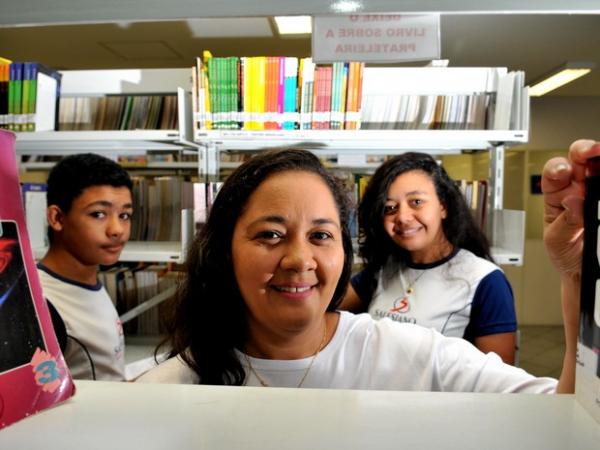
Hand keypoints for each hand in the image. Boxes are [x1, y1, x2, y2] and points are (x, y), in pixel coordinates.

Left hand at [541, 139, 599, 275]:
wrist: (583, 270)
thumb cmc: (566, 252)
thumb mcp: (557, 240)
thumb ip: (564, 222)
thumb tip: (573, 201)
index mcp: (557, 194)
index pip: (554, 172)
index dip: (558, 167)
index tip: (563, 171)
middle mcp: (578, 187)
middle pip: (580, 158)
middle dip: (585, 149)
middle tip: (593, 151)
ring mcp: (597, 193)